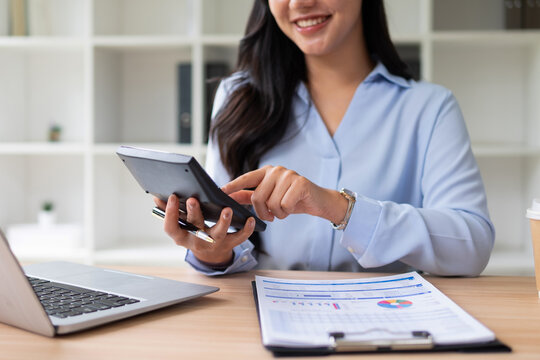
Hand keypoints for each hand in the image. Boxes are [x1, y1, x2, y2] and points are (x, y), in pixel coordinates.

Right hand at [154, 195, 255, 265]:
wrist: (210, 254)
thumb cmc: (193, 233)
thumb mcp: (180, 226)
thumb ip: (169, 212)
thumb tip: (156, 196)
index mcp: (182, 237)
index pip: (171, 228)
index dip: (170, 214)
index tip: (172, 196)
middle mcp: (197, 241)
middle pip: (195, 228)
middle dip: (193, 213)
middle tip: (193, 200)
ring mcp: (214, 243)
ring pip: (218, 234)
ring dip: (223, 222)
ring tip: (227, 209)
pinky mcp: (230, 244)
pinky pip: (239, 237)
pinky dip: (246, 229)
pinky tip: (250, 218)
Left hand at [221, 165, 347, 223]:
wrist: (318, 201)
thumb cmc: (292, 200)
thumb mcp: (269, 197)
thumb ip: (249, 196)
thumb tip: (229, 197)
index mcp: (266, 172)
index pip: (246, 178)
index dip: (233, 186)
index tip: (220, 192)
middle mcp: (276, 171)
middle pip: (257, 197)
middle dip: (263, 212)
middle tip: (271, 216)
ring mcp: (289, 175)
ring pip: (271, 204)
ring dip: (277, 214)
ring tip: (284, 210)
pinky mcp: (300, 183)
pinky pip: (285, 205)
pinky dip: (287, 212)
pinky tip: (293, 207)